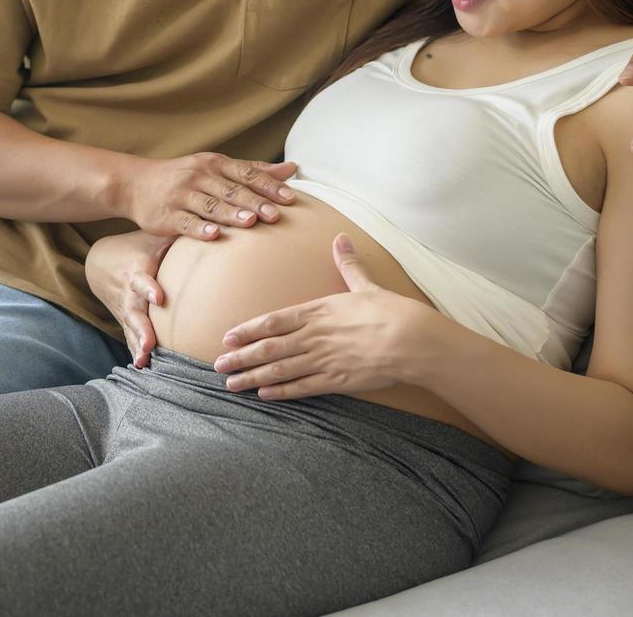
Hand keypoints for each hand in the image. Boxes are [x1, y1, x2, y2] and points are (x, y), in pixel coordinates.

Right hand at [85, 230, 176, 367]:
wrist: (101, 263)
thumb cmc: (136, 248)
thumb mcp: (153, 239)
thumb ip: (177, 237)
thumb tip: (212, 229)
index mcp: (137, 271)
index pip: (141, 280)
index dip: (148, 288)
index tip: (159, 298)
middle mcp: (128, 293)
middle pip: (134, 313)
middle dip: (142, 329)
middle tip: (149, 344)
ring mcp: (125, 310)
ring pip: (131, 329)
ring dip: (137, 345)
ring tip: (144, 361)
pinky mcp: (125, 321)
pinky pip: (130, 338)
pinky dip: (135, 351)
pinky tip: (142, 366)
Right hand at [120, 155, 297, 238]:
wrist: (136, 183)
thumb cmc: (185, 177)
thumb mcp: (216, 167)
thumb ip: (252, 170)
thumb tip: (291, 168)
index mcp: (214, 163)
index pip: (246, 173)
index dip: (268, 185)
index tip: (290, 198)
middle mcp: (199, 176)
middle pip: (231, 190)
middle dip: (255, 202)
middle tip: (276, 215)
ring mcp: (182, 195)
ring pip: (210, 205)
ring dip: (230, 213)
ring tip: (250, 221)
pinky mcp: (167, 215)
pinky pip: (186, 222)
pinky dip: (200, 229)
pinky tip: (214, 235)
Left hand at [211, 234, 432, 399]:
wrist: (413, 340)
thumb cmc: (391, 311)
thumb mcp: (366, 285)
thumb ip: (348, 265)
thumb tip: (341, 238)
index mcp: (318, 310)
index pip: (273, 321)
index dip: (248, 330)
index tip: (227, 337)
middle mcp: (314, 335)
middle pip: (269, 347)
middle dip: (241, 357)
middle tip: (219, 365)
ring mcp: (323, 359)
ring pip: (280, 369)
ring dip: (253, 377)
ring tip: (232, 384)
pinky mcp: (337, 380)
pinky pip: (302, 387)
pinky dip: (281, 391)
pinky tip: (264, 395)